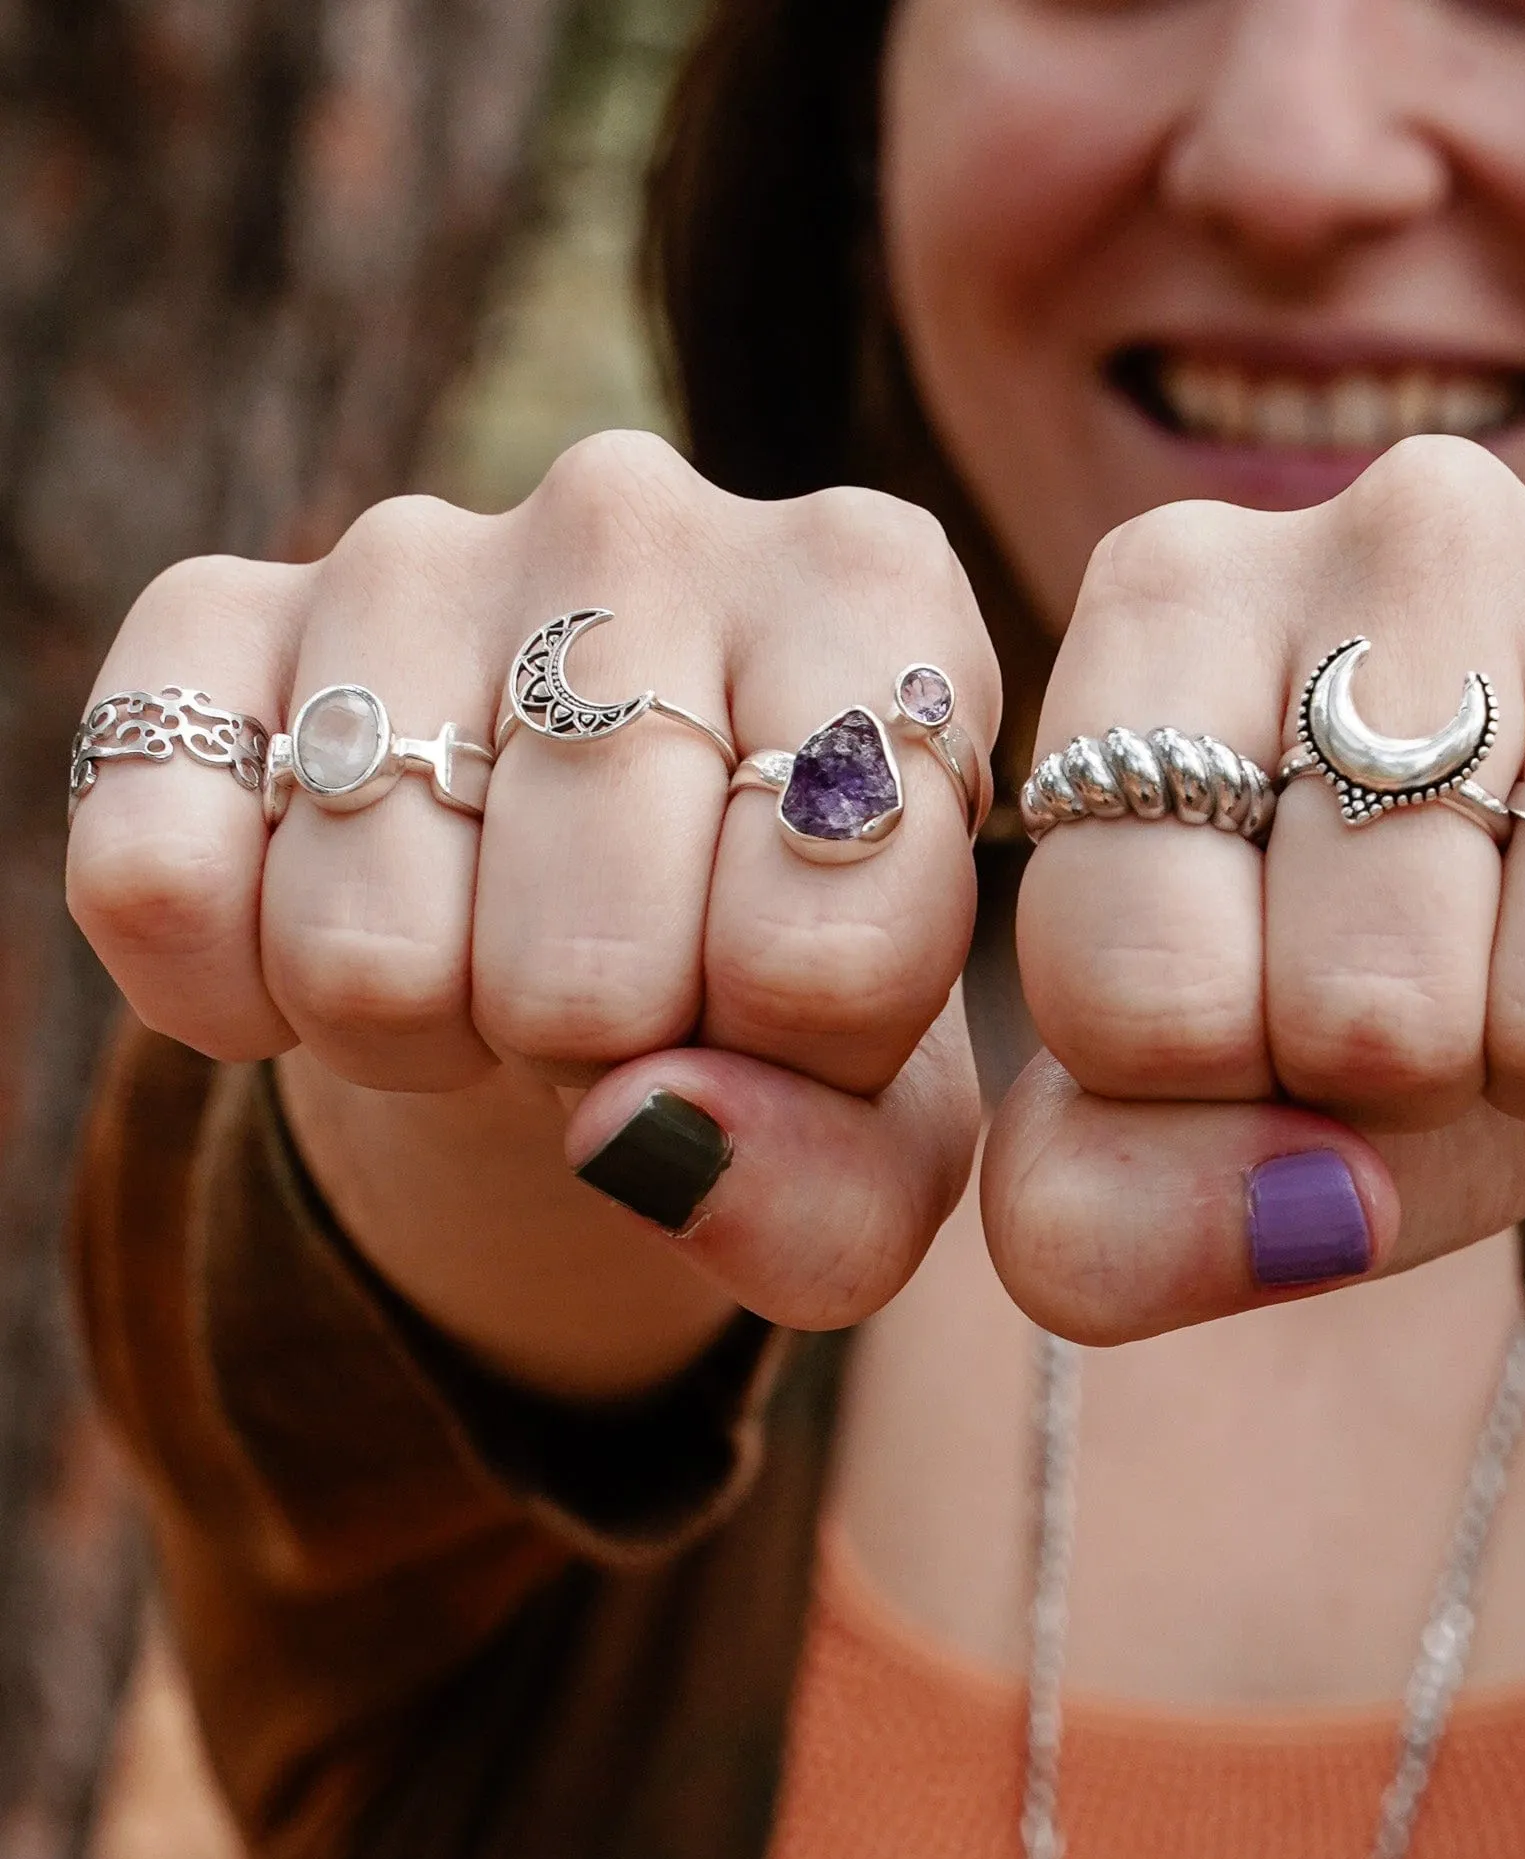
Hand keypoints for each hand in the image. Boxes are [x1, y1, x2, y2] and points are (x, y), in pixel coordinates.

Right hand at [67, 432, 996, 1390]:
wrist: (597, 901)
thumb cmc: (777, 993)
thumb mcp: (882, 1124)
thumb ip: (837, 1189)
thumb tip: (641, 1137)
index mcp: (872, 593)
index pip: (827, 945)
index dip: (794, 1066)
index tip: (782, 1012)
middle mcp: (640, 517)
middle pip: (587, 971)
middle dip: (597, 1067)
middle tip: (620, 1001)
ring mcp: (412, 548)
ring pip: (366, 947)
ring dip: (425, 1039)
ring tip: (493, 960)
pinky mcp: (214, 607)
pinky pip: (156, 879)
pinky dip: (231, 996)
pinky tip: (324, 944)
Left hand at [985, 436, 1524, 1359]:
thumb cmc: (1363, 1006)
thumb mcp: (1187, 1121)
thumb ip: (1098, 1206)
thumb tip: (1279, 1221)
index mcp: (1168, 603)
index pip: (1127, 983)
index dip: (1210, 1093)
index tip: (1260, 1030)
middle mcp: (1395, 532)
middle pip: (1354, 1012)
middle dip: (1400, 1090)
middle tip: (1442, 1010)